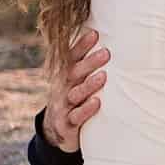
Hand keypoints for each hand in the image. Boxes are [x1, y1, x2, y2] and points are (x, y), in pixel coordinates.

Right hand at [45, 30, 108, 153]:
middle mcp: (62, 88)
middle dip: (89, 63)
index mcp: (65, 75)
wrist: (57, 131)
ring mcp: (63, 106)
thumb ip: (86, 64)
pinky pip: (76, 116)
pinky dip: (85, 109)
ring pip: (75, 94)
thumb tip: (107, 40)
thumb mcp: (76, 81)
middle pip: (74, 73)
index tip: (94, 34)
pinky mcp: (66, 124)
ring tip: (103, 76)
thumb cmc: (74, 99)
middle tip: (106, 53)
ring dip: (89, 85)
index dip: (81, 46)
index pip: (71, 58)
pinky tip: (96, 102)